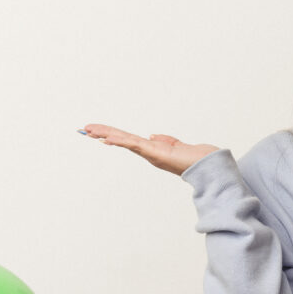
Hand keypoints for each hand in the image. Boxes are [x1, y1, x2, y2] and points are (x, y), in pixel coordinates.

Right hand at [80, 124, 218, 174]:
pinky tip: (107, 139)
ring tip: (89, 131)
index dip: (112, 134)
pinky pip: (134, 145)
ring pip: (124, 141)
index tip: (96, 132)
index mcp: (151, 150)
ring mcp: (150, 153)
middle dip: (102, 133)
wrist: (208, 164)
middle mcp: (148, 152)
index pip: (127, 139)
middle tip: (84, 129)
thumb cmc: (195, 156)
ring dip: (106, 134)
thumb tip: (153, 136)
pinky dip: (121, 141)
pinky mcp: (155, 153)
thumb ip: (165, 140)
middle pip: (121, 139)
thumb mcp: (176, 145)